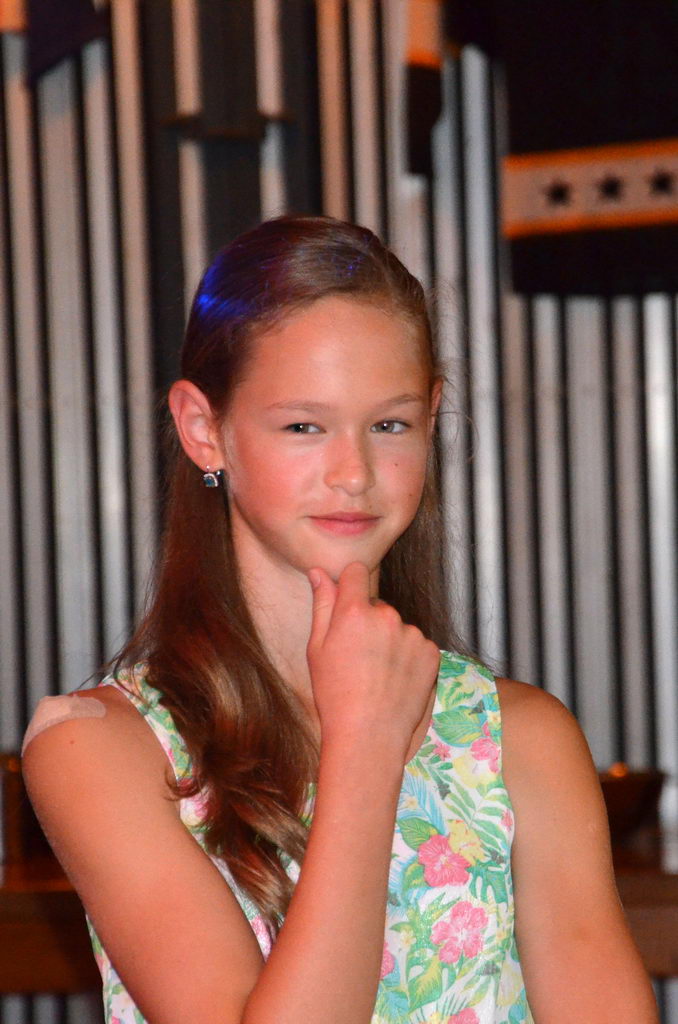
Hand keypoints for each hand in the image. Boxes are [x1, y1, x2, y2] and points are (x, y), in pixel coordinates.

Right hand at [306, 562, 439, 761]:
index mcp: (354, 612)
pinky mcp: (431, 652)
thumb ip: (322, 605)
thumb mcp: (317, 649)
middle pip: (377, 605)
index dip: (350, 584)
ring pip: (397, 627)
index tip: (347, 603)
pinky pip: (416, 644)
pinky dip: (408, 657)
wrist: (368, 735)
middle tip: (359, 657)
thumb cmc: (334, 694)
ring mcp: (412, 634)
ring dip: (390, 640)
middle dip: (368, 622)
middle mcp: (386, 616)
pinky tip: (395, 680)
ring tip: (378, 674)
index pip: (356, 572)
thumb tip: (319, 573)